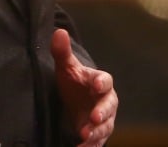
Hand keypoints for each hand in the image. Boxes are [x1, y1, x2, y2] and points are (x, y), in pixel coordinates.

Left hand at [52, 28, 116, 146]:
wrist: (75, 100)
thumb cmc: (73, 81)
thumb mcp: (65, 67)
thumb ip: (62, 51)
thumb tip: (58, 32)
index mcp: (100, 82)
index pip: (105, 80)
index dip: (102, 82)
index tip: (96, 85)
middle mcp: (106, 100)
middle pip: (109, 106)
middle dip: (102, 112)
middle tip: (93, 118)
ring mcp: (104, 118)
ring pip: (105, 126)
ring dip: (96, 132)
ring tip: (84, 135)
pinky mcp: (98, 133)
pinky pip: (98, 140)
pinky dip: (91, 145)